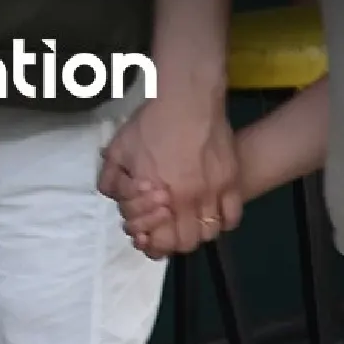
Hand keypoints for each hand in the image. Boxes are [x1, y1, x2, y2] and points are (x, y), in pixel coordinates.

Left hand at [98, 91, 239, 254]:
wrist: (187, 99)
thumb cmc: (151, 123)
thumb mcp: (117, 150)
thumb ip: (111, 182)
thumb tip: (119, 203)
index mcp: (156, 195)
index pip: (160, 242)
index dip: (153, 244)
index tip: (150, 233)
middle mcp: (186, 200)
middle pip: (186, 243)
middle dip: (175, 240)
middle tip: (169, 227)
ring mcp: (212, 193)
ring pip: (209, 233)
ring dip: (198, 231)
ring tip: (190, 218)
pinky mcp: (231, 182)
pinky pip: (232, 217)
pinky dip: (222, 221)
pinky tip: (212, 211)